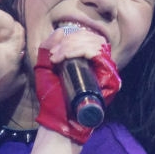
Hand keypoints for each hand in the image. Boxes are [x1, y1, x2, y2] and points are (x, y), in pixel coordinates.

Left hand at [34, 28, 119, 143]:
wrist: (58, 123)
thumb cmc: (52, 100)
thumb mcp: (45, 70)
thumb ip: (48, 49)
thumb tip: (60, 31)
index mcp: (88, 62)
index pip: (88, 38)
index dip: (71, 37)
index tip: (54, 51)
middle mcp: (100, 66)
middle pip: (92, 38)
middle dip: (69, 41)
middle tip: (54, 54)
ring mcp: (107, 72)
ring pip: (95, 43)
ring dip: (72, 45)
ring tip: (56, 58)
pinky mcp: (110, 78)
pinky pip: (98, 53)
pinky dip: (79, 50)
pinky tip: (63, 58)